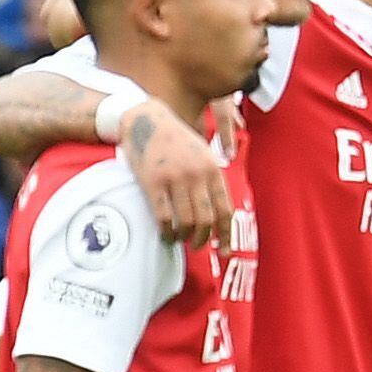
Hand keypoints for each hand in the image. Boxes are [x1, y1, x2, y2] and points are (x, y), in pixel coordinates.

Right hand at [118, 101, 230, 247]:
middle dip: (202, 239)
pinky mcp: (152, 182)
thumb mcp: (202, 154)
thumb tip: (219, 215)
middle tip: (196, 245)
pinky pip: (164, 217)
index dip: (226, 235)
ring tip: (179, 239)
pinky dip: (167, 232)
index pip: (225, 210)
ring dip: (184, 237)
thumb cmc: (176, 140)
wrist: (146, 119)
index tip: (224, 252)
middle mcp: (196, 174)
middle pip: (206, 220)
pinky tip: (166, 234)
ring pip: (186, 222)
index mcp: (212, 169)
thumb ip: (211, 180)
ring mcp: (174, 178)